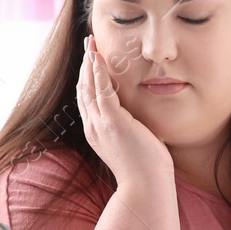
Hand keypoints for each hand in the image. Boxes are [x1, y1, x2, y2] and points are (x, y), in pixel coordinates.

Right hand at [77, 34, 173, 187]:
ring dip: (89, 62)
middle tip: (88, 44)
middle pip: (83, 89)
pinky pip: (101, 91)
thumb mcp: (135, 143)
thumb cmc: (146, 168)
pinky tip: (98, 57)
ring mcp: (100, 124)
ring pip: (88, 86)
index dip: (87, 79)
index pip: (88, 100)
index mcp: (96, 132)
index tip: (90, 61)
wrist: (146, 185)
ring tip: (91, 44)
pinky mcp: (113, 121)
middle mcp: (93, 126)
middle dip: (85, 65)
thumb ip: (133, 128)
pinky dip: (98, 72)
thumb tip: (143, 121)